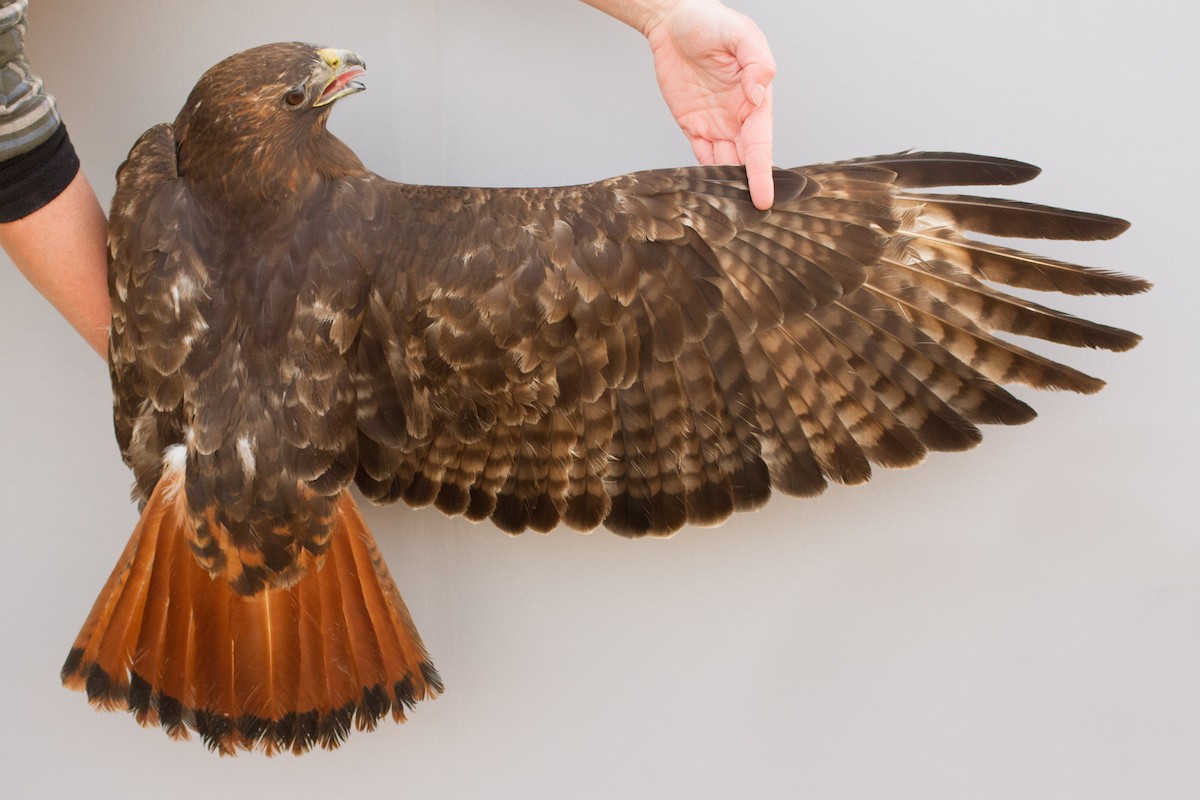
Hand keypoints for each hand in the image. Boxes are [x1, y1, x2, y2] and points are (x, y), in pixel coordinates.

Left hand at [644, 0, 775, 208]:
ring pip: (724, 165)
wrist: (672, 21)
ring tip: (728, 217)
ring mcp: (716, 124)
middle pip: (745, 162)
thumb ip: (756, 60)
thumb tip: (759, 93)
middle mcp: (739, 117)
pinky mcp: (693, 126)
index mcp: (755, 100)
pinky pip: (700, 157)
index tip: (766, 198)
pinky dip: (703, 177)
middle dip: (748, 189)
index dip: (762, 172)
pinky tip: (706, 196)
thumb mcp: (739, 32)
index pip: (761, 144)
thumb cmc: (710, 22)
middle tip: (749, 220)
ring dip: (726, 189)